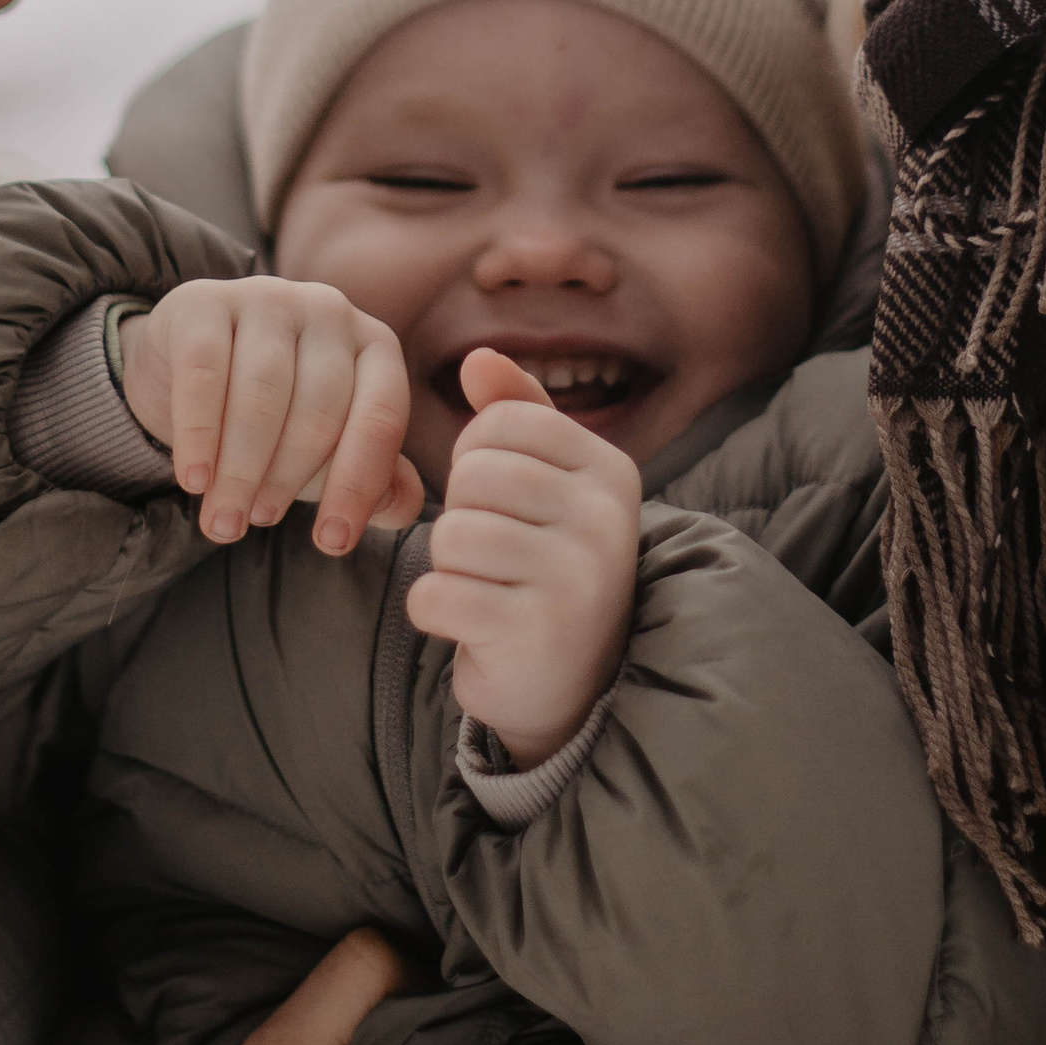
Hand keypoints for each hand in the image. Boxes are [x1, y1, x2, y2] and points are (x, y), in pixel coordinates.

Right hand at [117, 277, 422, 551]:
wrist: (185, 369)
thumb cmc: (276, 417)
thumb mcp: (327, 449)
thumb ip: (372, 478)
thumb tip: (402, 508)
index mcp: (376, 346)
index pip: (380, 417)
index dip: (357, 484)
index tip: (331, 543)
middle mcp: (330, 311)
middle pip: (319, 407)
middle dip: (287, 480)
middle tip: (257, 525)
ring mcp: (268, 297)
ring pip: (263, 391)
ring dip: (241, 468)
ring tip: (224, 520)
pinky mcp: (204, 302)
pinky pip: (204, 372)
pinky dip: (199, 433)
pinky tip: (193, 479)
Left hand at [403, 350, 641, 768]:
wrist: (571, 685)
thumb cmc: (546, 566)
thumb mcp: (548, 484)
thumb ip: (517, 414)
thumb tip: (478, 359)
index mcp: (611, 472)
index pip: (501, 423)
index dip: (475, 457)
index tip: (499, 501)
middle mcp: (605, 520)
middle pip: (473, 476)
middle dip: (461, 514)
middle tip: (493, 554)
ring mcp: (575, 579)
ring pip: (451, 535)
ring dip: (448, 566)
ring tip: (486, 587)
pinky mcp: (532, 634)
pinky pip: (435, 596)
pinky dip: (434, 611)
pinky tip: (471, 623)